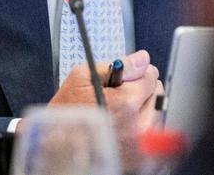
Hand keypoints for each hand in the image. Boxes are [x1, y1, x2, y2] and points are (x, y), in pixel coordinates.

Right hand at [50, 50, 162, 170]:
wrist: (57, 145)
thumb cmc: (67, 111)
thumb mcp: (83, 76)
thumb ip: (118, 65)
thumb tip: (142, 59)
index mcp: (126, 103)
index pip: (150, 76)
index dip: (135, 72)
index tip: (124, 77)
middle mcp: (137, 125)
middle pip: (156, 93)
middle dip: (140, 89)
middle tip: (119, 94)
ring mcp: (139, 143)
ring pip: (156, 112)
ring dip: (142, 106)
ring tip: (119, 109)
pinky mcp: (138, 155)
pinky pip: (151, 131)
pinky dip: (141, 124)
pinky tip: (123, 123)